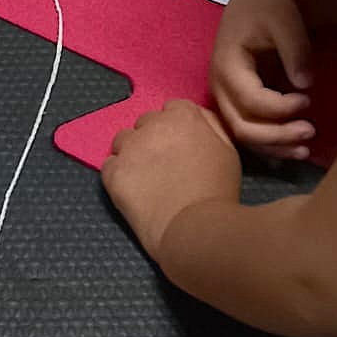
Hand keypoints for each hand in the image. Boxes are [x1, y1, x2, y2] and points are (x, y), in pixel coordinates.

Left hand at [101, 99, 240, 259]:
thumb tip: (197, 117)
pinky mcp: (114, 172)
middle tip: (164, 165)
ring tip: (146, 178)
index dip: (176, 127)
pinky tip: (134, 190)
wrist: (194, 228)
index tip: (179, 144)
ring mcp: (130, 148)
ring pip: (123, 140)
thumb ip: (210, 125)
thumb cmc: (216, 192)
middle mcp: (153, 126)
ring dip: (132, 153)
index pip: (172, 108)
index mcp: (183, 117)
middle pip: (146, 122)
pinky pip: (109, 165)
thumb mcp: (227, 150)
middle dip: (153, 138)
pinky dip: (119, 174)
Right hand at [209, 0, 314, 158]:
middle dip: (276, 135)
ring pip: (243, 134)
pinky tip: (290, 151)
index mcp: (226, 64)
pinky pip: (247, 130)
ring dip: (273, 146)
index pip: (250, 100)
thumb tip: (305, 83)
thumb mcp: (285, 20)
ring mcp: (225, 96)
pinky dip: (268, 144)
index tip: (308, 99)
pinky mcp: (235, 101)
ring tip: (305, 149)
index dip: (280, 108)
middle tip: (310, 131)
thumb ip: (295, 50)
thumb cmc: (271, 6)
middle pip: (241, 126)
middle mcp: (219, 86)